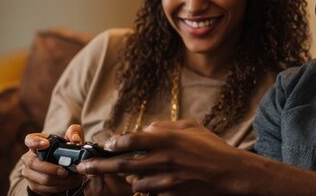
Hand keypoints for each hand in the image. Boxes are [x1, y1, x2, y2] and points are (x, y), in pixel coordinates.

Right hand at [20, 126, 85, 194]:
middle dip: (52, 169)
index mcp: (36, 142)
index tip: (46, 144)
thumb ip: (74, 133)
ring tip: (74, 179)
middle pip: (34, 164)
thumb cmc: (64, 149)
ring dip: (60, 181)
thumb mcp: (71, 138)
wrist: (61, 166)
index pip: (30, 140)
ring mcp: (29, 173)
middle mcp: (29, 158)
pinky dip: (60, 188)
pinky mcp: (34, 185)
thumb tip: (75, 140)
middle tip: (66, 171)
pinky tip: (69, 184)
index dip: (35, 142)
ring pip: (42, 179)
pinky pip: (45, 189)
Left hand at [77, 120, 247, 195]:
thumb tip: (144, 128)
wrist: (232, 174)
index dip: (113, 143)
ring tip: (135, 175)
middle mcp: (163, 159)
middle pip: (122, 165)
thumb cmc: (212, 148)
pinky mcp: (171, 194)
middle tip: (83, 167)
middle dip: (99, 166)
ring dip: (131, 179)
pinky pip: (150, 193)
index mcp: (167, 139)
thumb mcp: (190, 128)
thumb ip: (164, 126)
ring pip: (135, 182)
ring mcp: (167, 180)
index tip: (103, 146)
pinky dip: (148, 189)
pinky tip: (154, 183)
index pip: (130, 140)